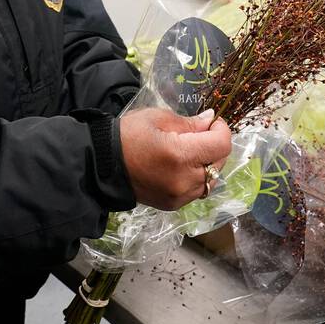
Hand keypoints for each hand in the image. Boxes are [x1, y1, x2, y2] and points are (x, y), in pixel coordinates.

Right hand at [118, 107, 232, 210]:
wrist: (102, 165)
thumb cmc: (128, 135)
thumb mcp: (157, 118)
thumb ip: (189, 123)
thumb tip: (210, 121)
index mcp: (180, 155)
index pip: (221, 145)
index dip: (221, 130)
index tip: (212, 122)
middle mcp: (184, 180)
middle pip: (219, 163)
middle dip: (215, 145)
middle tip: (200, 134)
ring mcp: (180, 196)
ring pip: (212, 179)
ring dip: (208, 163)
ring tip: (190, 151)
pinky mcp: (174, 205)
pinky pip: (198, 190)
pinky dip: (197, 177)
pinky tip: (182, 166)